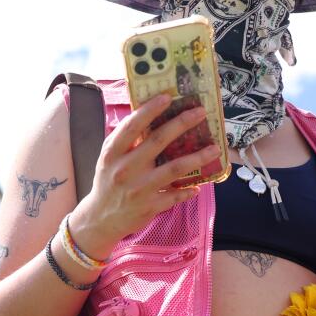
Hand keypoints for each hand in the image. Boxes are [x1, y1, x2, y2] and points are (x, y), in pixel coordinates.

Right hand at [71, 94, 223, 256]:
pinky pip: (175, 196)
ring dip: (197, 158)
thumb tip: (148, 113)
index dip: (150, 110)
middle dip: (182, 124)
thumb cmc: (108, 181)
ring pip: (174, 169)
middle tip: (200, 113)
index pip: (132, 126)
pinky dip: (188, 190)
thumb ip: (125, 139)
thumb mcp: (109, 158)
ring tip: (215, 148)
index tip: (167, 97)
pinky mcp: (150, 206)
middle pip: (158, 141)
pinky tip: (199, 185)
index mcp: (112, 153)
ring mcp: (139, 189)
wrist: (100, 218)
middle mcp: (125, 169)